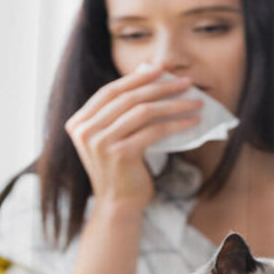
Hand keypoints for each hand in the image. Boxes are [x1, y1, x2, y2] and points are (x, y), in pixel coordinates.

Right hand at [64, 63, 203, 210]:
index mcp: (78, 123)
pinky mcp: (121, 154)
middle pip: (129, 98)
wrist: (118, 205)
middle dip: (161, 87)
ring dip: (174, 104)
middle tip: (186, 83)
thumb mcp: (115, 137)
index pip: (110, 92)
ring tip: (195, 103)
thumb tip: (146, 71)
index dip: (136, 78)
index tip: (160, 69)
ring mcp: (101, 142)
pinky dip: (176, 124)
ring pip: (144, 112)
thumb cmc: (121, 170)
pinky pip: (154, 131)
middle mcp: (85, 130)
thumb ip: (123, 110)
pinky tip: (192, 122)